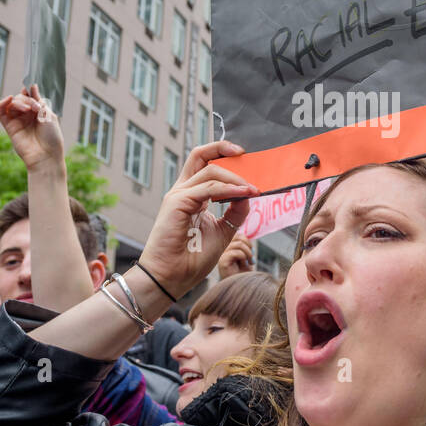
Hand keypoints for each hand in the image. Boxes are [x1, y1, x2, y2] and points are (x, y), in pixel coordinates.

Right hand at [0, 84, 64, 172]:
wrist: (46, 155)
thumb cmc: (51, 137)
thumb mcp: (48, 115)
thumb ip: (39, 101)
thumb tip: (33, 86)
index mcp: (38, 112)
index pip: (30, 96)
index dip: (30, 91)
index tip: (31, 86)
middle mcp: (27, 116)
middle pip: (21, 98)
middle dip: (27, 99)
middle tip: (35, 107)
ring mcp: (18, 121)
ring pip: (12, 104)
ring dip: (18, 102)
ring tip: (27, 109)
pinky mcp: (9, 127)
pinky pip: (1, 113)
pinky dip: (2, 104)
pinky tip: (8, 99)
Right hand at [135, 141, 259, 298]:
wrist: (172, 277)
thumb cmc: (192, 258)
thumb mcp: (223, 230)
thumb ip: (235, 211)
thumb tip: (250, 193)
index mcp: (192, 195)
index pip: (206, 164)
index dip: (224, 157)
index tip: (247, 162)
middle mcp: (183, 190)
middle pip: (200, 155)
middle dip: (223, 148)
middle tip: (247, 154)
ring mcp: (179, 195)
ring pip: (210, 170)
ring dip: (236, 178)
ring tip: (253, 189)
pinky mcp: (177, 202)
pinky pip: (208, 187)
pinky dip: (229, 189)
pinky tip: (245, 193)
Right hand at [218, 233, 254, 278]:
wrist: (241, 286)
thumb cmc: (243, 273)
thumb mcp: (246, 256)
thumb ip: (244, 245)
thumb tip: (246, 236)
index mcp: (227, 247)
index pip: (236, 235)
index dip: (246, 240)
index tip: (251, 251)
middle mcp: (222, 250)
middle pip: (237, 236)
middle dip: (248, 245)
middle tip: (251, 256)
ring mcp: (221, 255)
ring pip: (239, 244)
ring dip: (248, 253)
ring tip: (250, 262)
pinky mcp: (222, 261)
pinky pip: (236, 252)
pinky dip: (244, 257)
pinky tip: (245, 264)